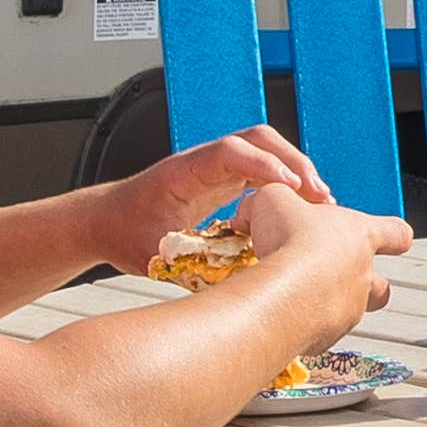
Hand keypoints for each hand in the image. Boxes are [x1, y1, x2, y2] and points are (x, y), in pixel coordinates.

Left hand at [113, 128, 324, 269]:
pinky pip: (262, 168)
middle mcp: (202, 161)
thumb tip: (229, 287)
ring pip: (266, 149)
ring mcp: (215, 166)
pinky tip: (302, 208)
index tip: (292, 188)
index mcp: (182, 172)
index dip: (264, 166)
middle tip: (321, 197)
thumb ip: (191, 265)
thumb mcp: (154, 255)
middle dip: (294, 163)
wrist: (105, 221)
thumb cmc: (123, 233)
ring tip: (321, 204)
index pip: (229, 152)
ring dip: (296, 171)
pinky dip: (287, 183)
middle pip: (258, 139)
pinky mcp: (223, 178)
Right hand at [237, 175, 404, 332]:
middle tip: (335, 276)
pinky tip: (281, 315)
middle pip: (382, 286)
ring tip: (298, 297)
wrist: (283, 294)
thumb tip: (255, 207)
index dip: (394, 235)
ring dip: (329, 304)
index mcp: (361, 235)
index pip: (398, 233)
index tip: (392, 238)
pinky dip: (305, 325)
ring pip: (352, 312)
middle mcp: (363, 276)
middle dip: (364, 283)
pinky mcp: (326, 337)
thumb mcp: (275, 198)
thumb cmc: (291, 242)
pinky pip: (321, 333)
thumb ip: (274, 198)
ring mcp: (349, 310)